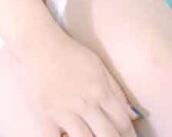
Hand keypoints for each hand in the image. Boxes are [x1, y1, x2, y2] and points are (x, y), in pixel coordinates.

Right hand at [13, 24, 141, 135]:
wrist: (38, 44)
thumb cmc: (69, 53)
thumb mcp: (98, 66)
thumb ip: (116, 91)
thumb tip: (134, 115)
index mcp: (100, 91)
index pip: (123, 123)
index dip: (130, 136)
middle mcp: (85, 104)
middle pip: (108, 136)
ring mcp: (64, 112)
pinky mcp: (44, 116)